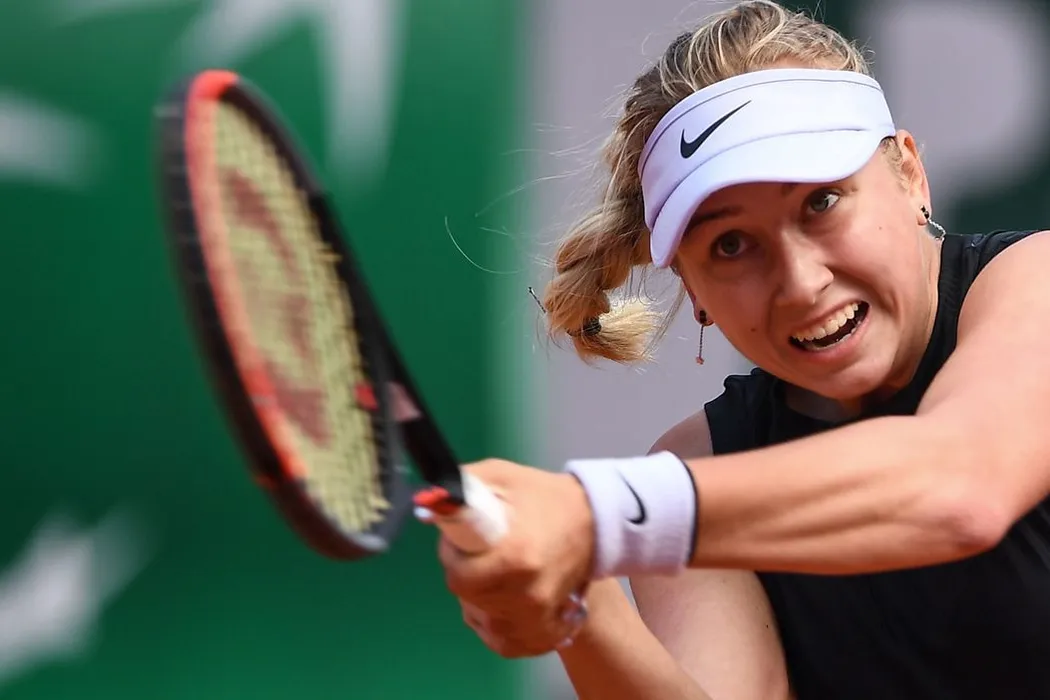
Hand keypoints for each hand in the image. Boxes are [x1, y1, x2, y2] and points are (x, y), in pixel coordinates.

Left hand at [434, 459, 594, 656]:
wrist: (596, 525)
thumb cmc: (544, 498)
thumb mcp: (501, 476)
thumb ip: (460, 487)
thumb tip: (426, 504)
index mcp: (517, 557)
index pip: (459, 576)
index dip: (453, 555)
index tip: (462, 541)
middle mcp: (528, 596)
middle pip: (467, 596)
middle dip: (465, 571)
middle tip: (482, 551)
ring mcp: (536, 622)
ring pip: (478, 617)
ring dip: (478, 596)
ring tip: (498, 570)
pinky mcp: (541, 638)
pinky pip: (498, 639)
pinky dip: (494, 619)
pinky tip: (505, 595)